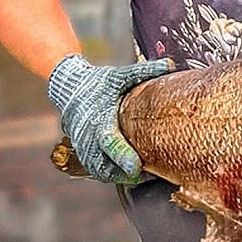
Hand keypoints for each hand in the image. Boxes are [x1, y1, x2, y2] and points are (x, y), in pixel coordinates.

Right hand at [47, 55, 174, 183]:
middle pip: (106, 165)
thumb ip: (145, 72)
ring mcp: (83, 148)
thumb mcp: (120, 76)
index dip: (123, 156)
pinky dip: (113, 174)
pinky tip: (130, 172)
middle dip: (127, 173)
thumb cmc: (98, 83)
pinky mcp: (83, 153)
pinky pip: (97, 171)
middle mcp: (88, 137)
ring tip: (145, 174)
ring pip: (102, 172)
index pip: (110, 142)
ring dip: (121, 176)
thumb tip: (170, 64)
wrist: (70, 88)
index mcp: (99, 119)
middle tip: (152, 173)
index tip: (136, 167)